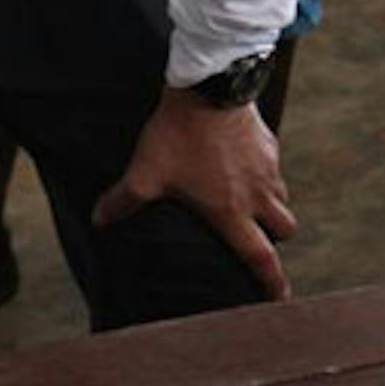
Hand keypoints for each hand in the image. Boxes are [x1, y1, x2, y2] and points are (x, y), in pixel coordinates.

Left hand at [93, 86, 296, 300]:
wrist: (208, 87)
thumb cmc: (178, 135)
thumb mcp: (146, 172)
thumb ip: (123, 200)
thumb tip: (100, 220)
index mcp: (231, 212)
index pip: (261, 258)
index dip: (272, 283)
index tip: (281, 299)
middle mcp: (257, 194)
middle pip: (284, 230)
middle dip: (275, 241)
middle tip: (260, 241)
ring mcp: (268, 167)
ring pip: (283, 198)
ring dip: (272, 207)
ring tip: (250, 204)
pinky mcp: (269, 143)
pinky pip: (275, 167)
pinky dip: (265, 175)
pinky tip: (244, 166)